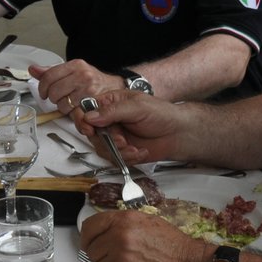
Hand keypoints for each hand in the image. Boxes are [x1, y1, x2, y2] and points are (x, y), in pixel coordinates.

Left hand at [30, 60, 125, 116]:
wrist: (113, 87)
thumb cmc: (92, 80)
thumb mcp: (72, 71)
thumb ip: (51, 72)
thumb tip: (33, 70)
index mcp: (75, 65)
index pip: (49, 76)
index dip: (43, 87)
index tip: (44, 92)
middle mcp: (82, 75)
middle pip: (54, 91)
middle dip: (53, 98)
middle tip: (58, 98)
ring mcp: (88, 88)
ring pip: (62, 103)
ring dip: (63, 106)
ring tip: (69, 102)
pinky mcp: (92, 101)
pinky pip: (72, 111)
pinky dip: (71, 112)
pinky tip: (75, 107)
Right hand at [73, 88, 187, 163]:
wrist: (178, 134)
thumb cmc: (162, 114)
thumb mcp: (137, 107)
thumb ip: (112, 111)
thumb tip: (90, 116)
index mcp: (110, 103)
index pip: (86, 110)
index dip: (83, 121)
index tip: (90, 130)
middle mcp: (109, 120)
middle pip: (91, 133)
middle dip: (108, 140)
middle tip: (122, 141)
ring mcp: (114, 136)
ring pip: (101, 148)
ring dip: (118, 152)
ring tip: (134, 149)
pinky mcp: (121, 150)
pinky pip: (113, 159)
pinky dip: (127, 158)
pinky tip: (139, 152)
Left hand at [79, 210, 205, 261]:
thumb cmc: (175, 247)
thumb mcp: (149, 222)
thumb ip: (123, 224)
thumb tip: (103, 232)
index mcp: (124, 221)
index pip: (89, 227)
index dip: (88, 238)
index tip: (90, 245)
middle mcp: (119, 240)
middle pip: (92, 253)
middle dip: (105, 259)